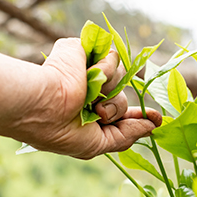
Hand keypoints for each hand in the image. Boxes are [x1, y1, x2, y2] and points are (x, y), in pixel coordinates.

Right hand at [0, 38, 161, 158]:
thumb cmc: (59, 130)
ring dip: (109, 92)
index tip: (156, 117)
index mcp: (86, 115)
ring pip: (120, 77)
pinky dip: (105, 69)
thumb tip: (152, 126)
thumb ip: (125, 136)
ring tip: (89, 98)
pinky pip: (113, 58)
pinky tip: (88, 77)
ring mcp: (85, 71)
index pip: (120, 114)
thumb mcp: (94, 145)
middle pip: (122, 99)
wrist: (40, 103)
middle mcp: (86, 93)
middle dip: (117, 109)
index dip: (139, 116)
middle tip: (99, 112)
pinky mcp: (83, 51)